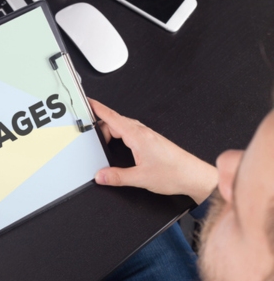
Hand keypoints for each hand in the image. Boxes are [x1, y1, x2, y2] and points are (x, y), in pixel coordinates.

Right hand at [90, 99, 217, 203]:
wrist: (193, 176)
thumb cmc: (173, 173)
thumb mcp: (140, 178)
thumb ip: (117, 177)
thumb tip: (100, 176)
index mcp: (137, 136)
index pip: (112, 117)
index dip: (98, 108)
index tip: (87, 101)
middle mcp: (142, 132)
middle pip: (114, 122)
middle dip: (100, 128)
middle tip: (91, 139)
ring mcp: (147, 135)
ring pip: (123, 127)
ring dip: (111, 132)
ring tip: (102, 143)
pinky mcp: (151, 141)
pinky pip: (130, 132)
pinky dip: (120, 135)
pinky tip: (118, 146)